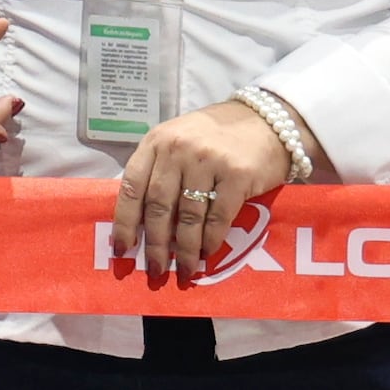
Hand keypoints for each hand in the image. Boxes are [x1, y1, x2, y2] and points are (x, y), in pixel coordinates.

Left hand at [116, 97, 292, 285]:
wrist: (267, 119)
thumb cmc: (216, 136)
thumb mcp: (178, 142)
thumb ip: (158, 171)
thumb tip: (139, 222)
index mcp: (156, 142)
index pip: (131, 188)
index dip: (124, 223)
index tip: (122, 249)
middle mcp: (178, 149)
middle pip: (159, 206)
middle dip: (155, 244)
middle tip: (156, 270)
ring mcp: (208, 160)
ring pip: (188, 216)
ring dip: (185, 248)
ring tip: (184, 269)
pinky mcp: (237, 174)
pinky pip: (218, 216)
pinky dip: (211, 239)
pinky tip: (207, 253)